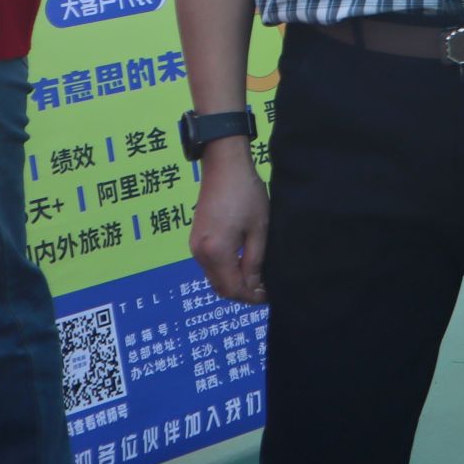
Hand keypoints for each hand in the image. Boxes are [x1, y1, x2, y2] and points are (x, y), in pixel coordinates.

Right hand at [188, 148, 269, 304]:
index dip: (250, 297)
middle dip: (242, 293)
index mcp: (216, 252)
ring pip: (214, 277)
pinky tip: (243, 264)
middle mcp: (200, 253)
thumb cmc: (245, 193)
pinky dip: (225, 271)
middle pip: (219, 287)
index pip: (232, 288)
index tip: (268, 296)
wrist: (223, 166)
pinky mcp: (196, 239)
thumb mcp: (259, 228)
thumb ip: (254, 260)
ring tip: (257, 278)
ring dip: (233, 282)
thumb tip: (254, 285)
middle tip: (264, 290)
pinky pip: (210, 265)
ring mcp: (194, 246)